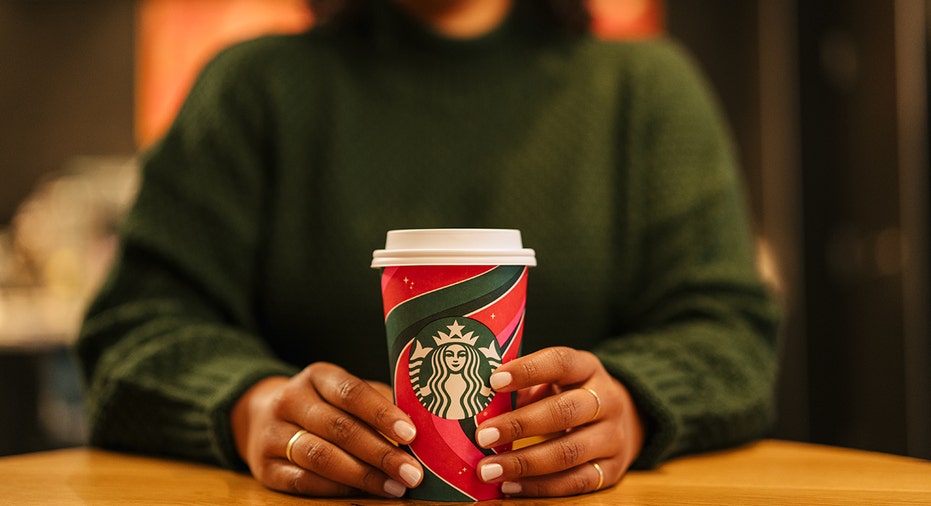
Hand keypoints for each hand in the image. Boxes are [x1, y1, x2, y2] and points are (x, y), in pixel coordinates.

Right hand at [231, 362, 423, 497]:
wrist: (262, 417)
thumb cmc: (325, 406)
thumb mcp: (346, 395)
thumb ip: (379, 405)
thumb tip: (424, 427)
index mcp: (317, 376)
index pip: (350, 392)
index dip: (381, 413)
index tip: (411, 434)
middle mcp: (291, 400)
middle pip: (339, 427)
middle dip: (380, 453)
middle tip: (412, 473)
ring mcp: (273, 433)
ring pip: (320, 456)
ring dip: (362, 475)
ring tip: (394, 487)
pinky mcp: (264, 467)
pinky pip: (302, 481)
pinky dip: (336, 488)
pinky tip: (362, 492)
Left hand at [473, 347, 643, 495]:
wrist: (619, 423)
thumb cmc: (569, 396)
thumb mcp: (552, 382)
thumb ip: (522, 388)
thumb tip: (476, 404)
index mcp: (587, 368)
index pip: (560, 362)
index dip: (528, 370)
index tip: (493, 381)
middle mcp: (607, 400)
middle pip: (565, 411)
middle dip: (520, 425)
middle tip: (483, 435)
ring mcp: (613, 437)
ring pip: (569, 452)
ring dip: (524, 463)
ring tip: (488, 469)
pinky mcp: (611, 470)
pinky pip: (575, 482)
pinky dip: (539, 486)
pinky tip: (510, 486)